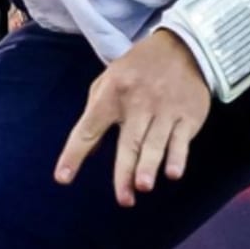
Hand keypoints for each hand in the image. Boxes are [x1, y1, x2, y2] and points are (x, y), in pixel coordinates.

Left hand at [55, 29, 211, 206]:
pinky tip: (173, 173)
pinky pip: (181, 140)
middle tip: (123, 199)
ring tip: (142, 187)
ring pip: (154, 143)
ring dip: (148, 165)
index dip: (74, 154)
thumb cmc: (136, 69)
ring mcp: (163, 111)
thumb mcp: (108, 80)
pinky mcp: (187, 116)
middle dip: (124, 171)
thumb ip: (96, 110)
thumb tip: (89, 148)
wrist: (180, 48)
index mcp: (111, 94)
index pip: (88, 128)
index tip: (62, 178)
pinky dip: (177, 157)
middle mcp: (136, 104)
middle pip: (128, 142)